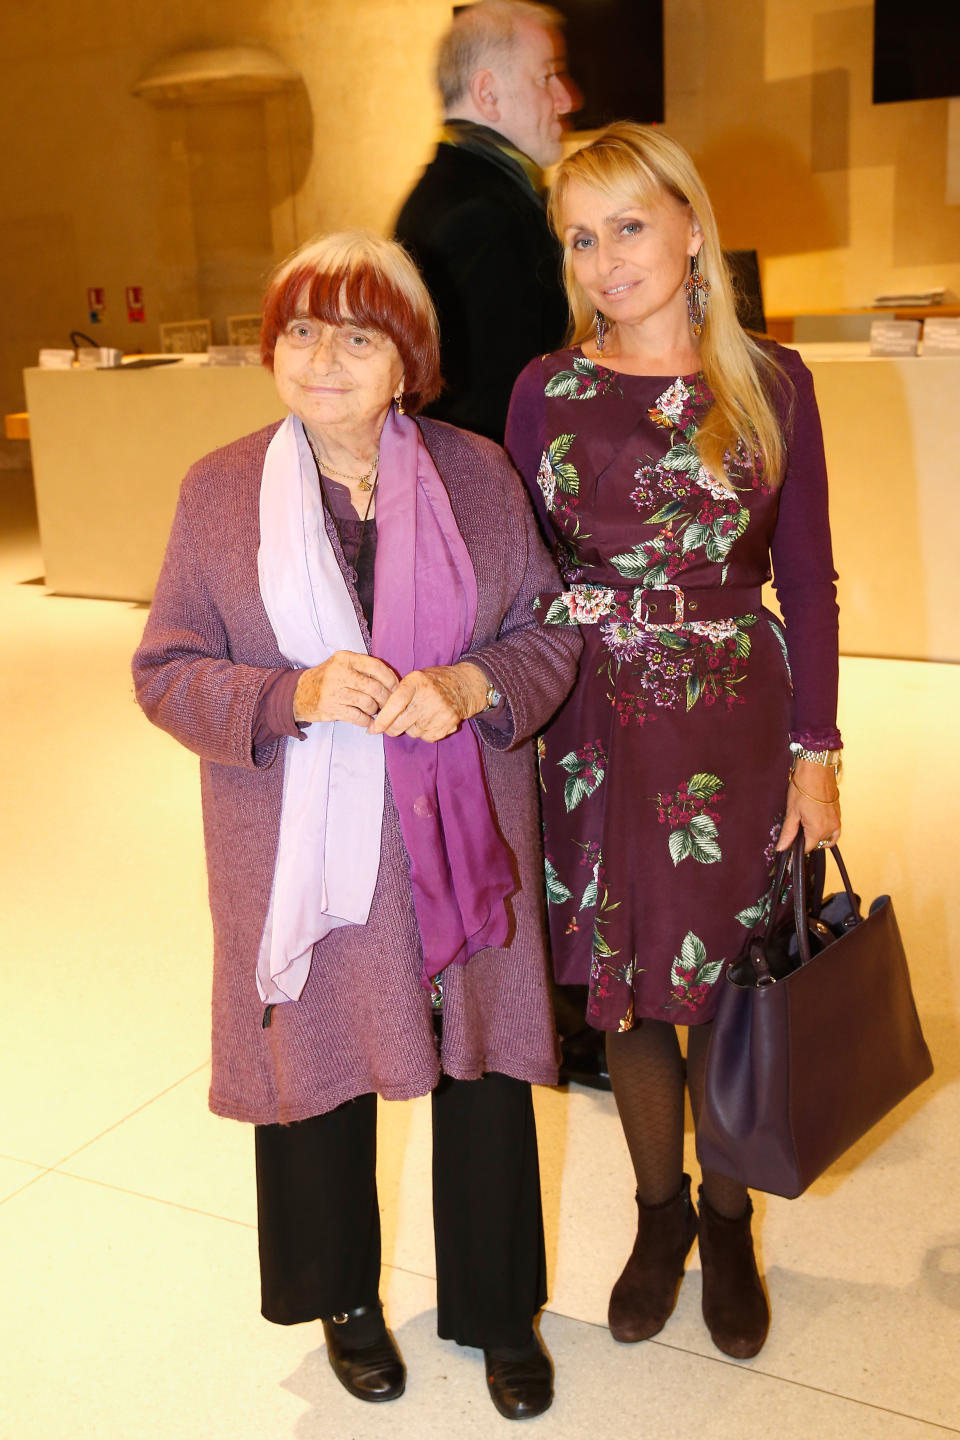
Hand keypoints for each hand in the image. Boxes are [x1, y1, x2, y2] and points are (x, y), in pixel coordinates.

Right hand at [293, 651, 397, 726]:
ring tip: (374, 710)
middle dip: (385, 698)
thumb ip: (363, 668)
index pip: (376, 666)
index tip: (395, 687)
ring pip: (368, 703)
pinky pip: (358, 717)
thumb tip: (392, 681)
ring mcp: (334, 692)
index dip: (390, 679)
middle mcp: (339, 673)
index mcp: (344, 659)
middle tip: (388, 703)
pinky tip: (367, 720)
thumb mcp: (342, 665)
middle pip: (374, 687)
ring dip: (375, 710)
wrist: (299, 693)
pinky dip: (367, 721)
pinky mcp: (331, 709)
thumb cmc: (327, 678)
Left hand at [368, 662, 489, 742]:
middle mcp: (429, 696)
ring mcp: (440, 711)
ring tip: (419, 715)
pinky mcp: (448, 723)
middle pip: (401, 723)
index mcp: (417, 682)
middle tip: (390, 726)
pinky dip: (424, 733)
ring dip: (410, 728)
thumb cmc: (433, 682)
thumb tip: (378, 717)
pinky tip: (429, 721)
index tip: (373, 729)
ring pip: (412, 732)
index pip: (395, 704)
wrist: (464, 685)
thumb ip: (398, 694)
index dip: (382, 719)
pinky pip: (426, 737)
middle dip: (391, 728)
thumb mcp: (414, 679)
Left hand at [776, 758, 841, 853]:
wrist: (817, 769)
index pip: (808, 848)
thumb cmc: (804, 787)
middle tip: (798, 823)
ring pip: (827, 838)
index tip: (792, 837)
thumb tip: (782, 848)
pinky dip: (825, 828)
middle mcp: (831, 828)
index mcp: (818, 830)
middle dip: (807, 838)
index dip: (797, 845)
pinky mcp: (839, 813)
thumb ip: (788, 833)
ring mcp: (837, 820)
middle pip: (817, 843)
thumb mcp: (792, 812)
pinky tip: (815, 818)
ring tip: (806, 821)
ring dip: (818, 835)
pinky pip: (833, 828)